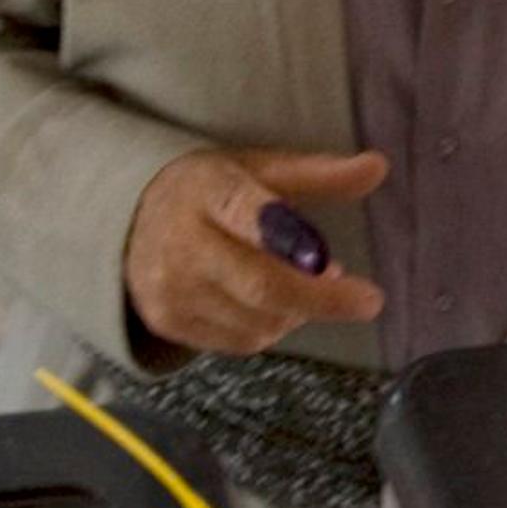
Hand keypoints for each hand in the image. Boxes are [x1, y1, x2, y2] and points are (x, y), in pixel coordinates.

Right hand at [121, 144, 388, 355]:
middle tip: (367, 300)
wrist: (126, 218)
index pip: (250, 216)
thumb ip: (319, 173)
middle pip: (261, 286)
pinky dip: (270, 327)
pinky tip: (272, 305)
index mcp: (208, 190)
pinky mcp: (168, 322)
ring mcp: (171, 288)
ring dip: (298, 312)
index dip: (292, 242)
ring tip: (306, 287)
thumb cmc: (209, 191)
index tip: (334, 264)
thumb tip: (379, 166)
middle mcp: (183, 242)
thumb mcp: (259, 168)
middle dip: (321, 298)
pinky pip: (241, 340)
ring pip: (258, 321)